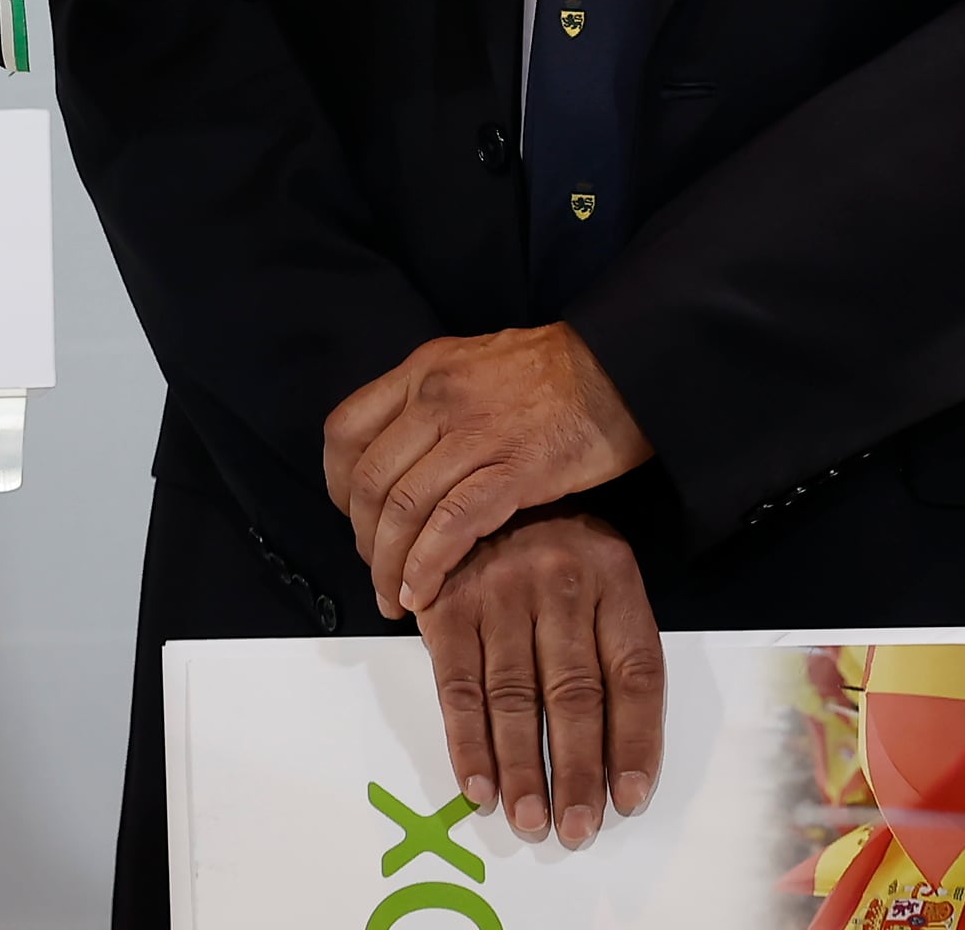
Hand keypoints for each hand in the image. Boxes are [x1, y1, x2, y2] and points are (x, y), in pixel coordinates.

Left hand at [325, 323, 652, 618]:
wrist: (627, 366)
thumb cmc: (560, 372)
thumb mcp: (477, 365)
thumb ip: (437, 403)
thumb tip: (409, 453)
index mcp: (423, 370)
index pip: (345, 431)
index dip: (337, 485)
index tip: (352, 518)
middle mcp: (437, 397)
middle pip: (368, 481)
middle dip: (363, 540)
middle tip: (376, 572)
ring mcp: (474, 432)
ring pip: (403, 508)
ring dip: (388, 565)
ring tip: (394, 599)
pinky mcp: (515, 468)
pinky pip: (451, 525)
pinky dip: (428, 566)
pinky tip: (424, 593)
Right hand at [415, 512, 665, 849]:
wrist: (477, 484)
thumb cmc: (553, 544)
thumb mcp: (603, 572)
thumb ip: (613, 642)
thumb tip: (622, 754)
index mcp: (612, 576)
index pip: (635, 674)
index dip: (635, 743)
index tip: (627, 799)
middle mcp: (559, 582)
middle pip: (575, 695)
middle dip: (576, 771)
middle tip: (575, 829)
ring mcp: (498, 590)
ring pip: (515, 698)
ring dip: (522, 768)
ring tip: (530, 820)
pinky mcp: (446, 602)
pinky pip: (459, 686)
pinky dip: (467, 743)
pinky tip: (478, 785)